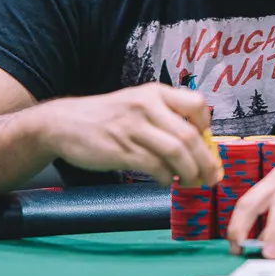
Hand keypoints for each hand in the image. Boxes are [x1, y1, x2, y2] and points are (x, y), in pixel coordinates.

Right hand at [42, 83, 219, 187]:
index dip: (207, 127)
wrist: (63, 123)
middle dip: (205, 161)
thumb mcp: (137, 104)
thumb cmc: (106, 117)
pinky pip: (154, 166)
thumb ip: (164, 116)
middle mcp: (146, 106)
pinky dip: (165, 178)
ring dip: (189, 173)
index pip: (196, 104)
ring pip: (176, 152)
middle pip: (190, 135)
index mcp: (154, 93)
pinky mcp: (121, 149)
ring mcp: (133, 127)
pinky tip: (164, 181)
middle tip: (211, 177)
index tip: (206, 145)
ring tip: (190, 182)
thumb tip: (197, 142)